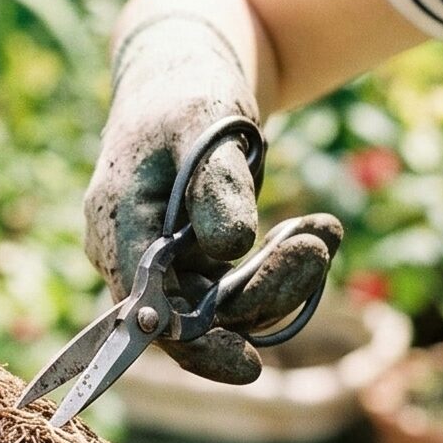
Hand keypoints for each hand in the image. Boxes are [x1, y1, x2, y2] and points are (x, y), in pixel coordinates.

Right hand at [85, 16, 340, 383]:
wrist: (182, 77)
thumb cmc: (186, 95)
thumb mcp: (205, 127)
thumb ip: (216, 186)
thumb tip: (231, 249)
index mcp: (118, 225)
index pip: (146, 312)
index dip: (195, 346)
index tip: (249, 365)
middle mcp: (132, 256)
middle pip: (194, 316)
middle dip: (263, 294)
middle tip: (318, 247)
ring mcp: (165, 263)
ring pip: (226, 308)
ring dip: (284, 278)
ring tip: (325, 230)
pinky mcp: (195, 262)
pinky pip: (242, 287)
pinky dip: (283, 265)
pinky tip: (317, 229)